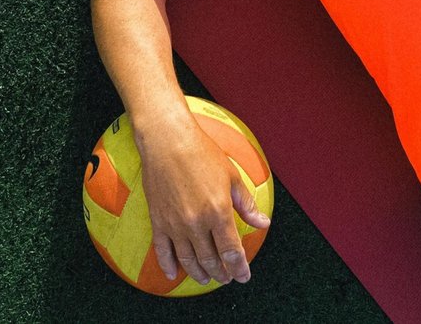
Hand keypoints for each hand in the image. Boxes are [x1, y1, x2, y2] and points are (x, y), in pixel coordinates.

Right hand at [137, 120, 270, 285]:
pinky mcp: (158, 220)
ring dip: (198, 273)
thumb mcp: (232, 177)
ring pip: (188, 260)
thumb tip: (262, 223)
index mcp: (218, 212)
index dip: (239, 268)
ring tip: (206, 279)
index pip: (232, 252)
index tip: (243, 276)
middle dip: (221, 273)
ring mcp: (175, 224)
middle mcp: (196, 223)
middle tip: (227, 278)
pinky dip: (168, 265)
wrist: (167, 140)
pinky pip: (162, 250)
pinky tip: (173, 274)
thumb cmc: (201, 153)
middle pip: (210, 260)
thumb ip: (246, 205)